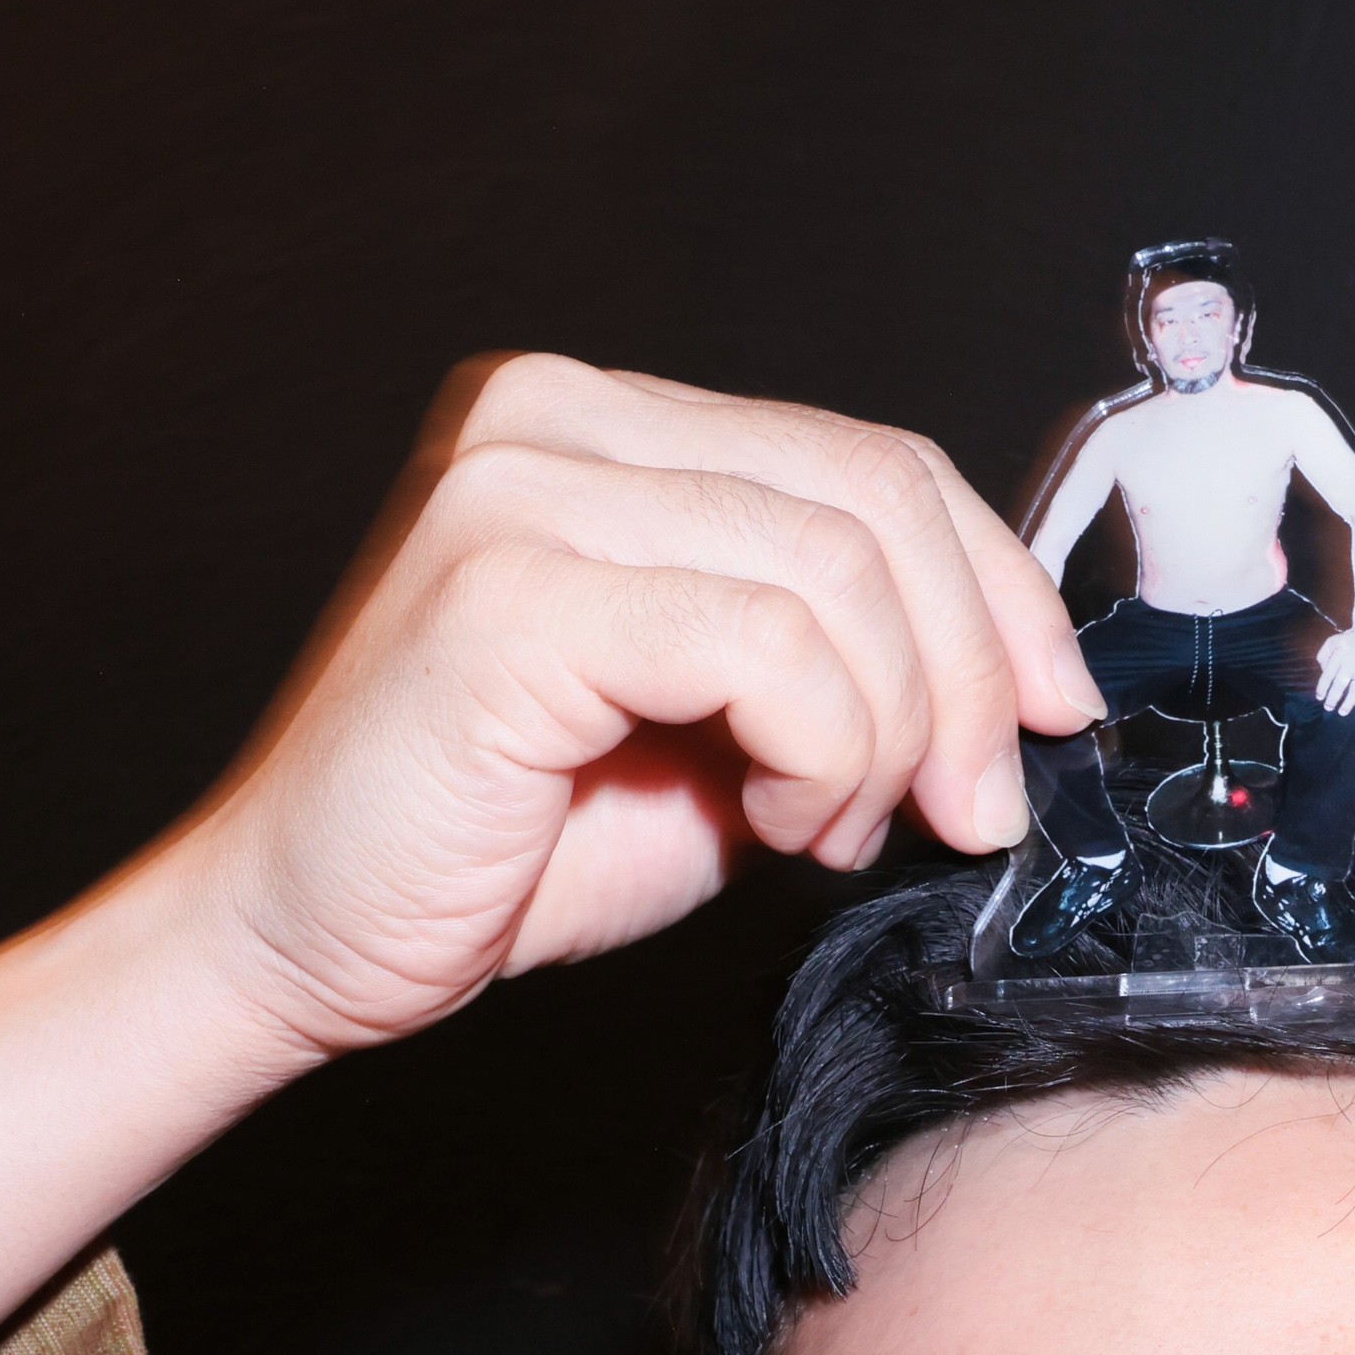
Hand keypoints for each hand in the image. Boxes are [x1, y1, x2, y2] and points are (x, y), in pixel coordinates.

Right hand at [196, 355, 1106, 1061]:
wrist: (302, 939)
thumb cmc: (496, 851)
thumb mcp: (720, 736)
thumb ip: (837, 666)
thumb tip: (1018, 682)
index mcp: (597, 421)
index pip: (867, 458)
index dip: (994, 589)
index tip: (1052, 714)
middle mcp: (548, 416)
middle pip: (874, 498)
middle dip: (972, 675)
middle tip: (973, 811)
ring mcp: (519, 488)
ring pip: (838, 576)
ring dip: (887, 736)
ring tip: (827, 829)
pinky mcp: (508, 589)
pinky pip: (771, 650)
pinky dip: (819, 755)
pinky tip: (772, 822)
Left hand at [1310, 627, 1354, 720]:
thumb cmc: (1349, 640)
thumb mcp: (1332, 642)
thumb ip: (1323, 656)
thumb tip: (1323, 674)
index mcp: (1339, 655)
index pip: (1328, 675)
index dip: (1323, 688)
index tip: (1320, 698)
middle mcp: (1351, 663)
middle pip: (1340, 685)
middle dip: (1333, 699)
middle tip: (1328, 708)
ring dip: (1348, 703)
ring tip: (1341, 712)